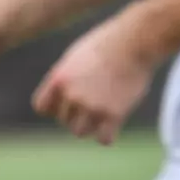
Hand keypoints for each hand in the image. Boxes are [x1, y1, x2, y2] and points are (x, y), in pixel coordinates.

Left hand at [31, 18, 154, 144]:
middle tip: (97, 98)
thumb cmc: (111, 42)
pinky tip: (114, 125)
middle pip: (64, 120)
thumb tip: (65, 96)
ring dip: (90, 125)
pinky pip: (104, 138)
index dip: (56, 105)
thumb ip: (67, 78)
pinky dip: (107, 135)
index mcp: (59, 80)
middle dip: (77, 112)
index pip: (43, 107)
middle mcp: (72, 96)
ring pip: (80, 132)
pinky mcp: (114, 114)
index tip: (70, 99)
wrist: (137, 41)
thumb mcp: (78, 55)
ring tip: (104, 113)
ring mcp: (92, 106)